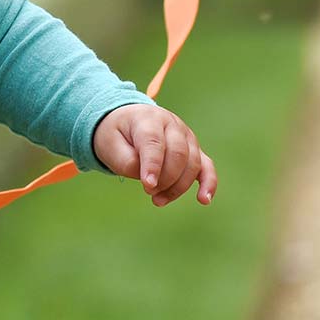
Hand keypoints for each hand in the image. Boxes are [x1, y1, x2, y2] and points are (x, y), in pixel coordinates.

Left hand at [93, 104, 216, 207]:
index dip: (152, 165)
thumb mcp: (110, 145)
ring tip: (157, 200)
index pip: (154, 141)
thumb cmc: (117, 135)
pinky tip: (204, 200)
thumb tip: (151, 180)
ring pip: (192, 164)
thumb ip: (127, 162)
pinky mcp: (195, 150)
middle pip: (178, 154)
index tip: (147, 185)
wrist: (127, 123)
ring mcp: (187, 137)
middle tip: (148, 191)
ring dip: (177, 187)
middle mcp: (172, 124)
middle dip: (165, 178)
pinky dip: (209, 183)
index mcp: (148, 118)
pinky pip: (207, 166)